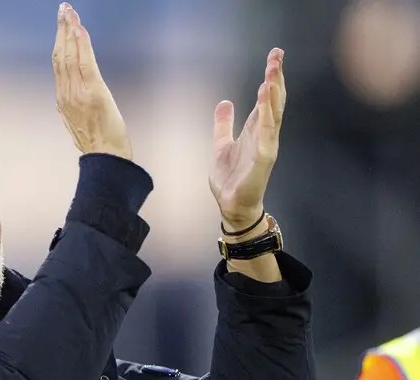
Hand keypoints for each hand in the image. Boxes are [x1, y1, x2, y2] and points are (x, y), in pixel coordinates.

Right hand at [52, 2, 132, 160]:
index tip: (62, 25)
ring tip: (70, 13)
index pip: (58, 64)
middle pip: (60, 55)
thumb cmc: (99, 143)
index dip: (59, 42)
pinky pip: (84, 62)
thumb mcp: (79, 123)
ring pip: (69, 56)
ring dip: (70, 31)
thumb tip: (74, 95)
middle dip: (61, 30)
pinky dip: (81, 45)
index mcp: (63, 100)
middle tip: (64, 10)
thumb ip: (74, 106)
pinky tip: (80, 30)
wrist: (107, 158)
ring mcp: (78, 93)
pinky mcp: (92, 92)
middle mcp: (66, 94)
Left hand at [209, 48, 286, 231]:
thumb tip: (225, 102)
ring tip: (272, 72)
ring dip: (272, 93)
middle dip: (275, 78)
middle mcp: (265, 136)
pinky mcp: (263, 159)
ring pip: (272, 114)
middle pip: (273, 101)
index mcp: (256, 131)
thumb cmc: (230, 178)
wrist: (231, 205)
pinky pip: (266, 134)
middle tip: (277, 55)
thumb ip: (224, 124)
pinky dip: (267, 117)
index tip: (274, 56)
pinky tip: (266, 101)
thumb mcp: (221, 145)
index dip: (270, 78)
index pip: (266, 100)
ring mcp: (266, 146)